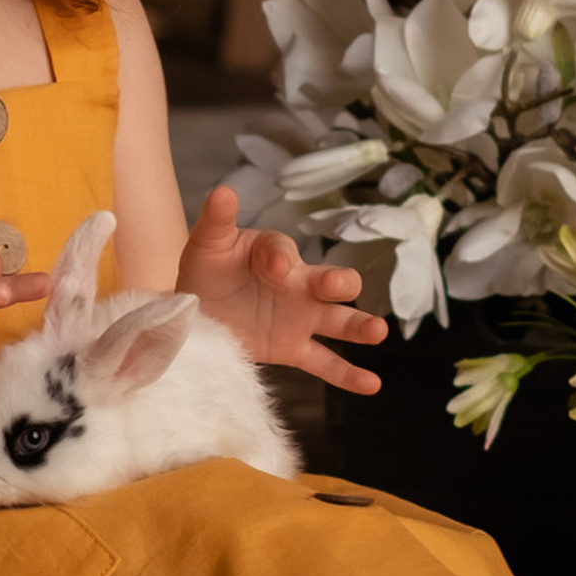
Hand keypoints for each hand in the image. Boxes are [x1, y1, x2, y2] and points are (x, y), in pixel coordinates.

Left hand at [175, 186, 386, 394]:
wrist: (197, 310)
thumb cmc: (207, 269)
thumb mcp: (207, 243)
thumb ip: (217, 220)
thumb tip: (223, 191)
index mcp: (275, 254)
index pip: (283, 250)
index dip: (279, 256)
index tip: (274, 265)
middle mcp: (297, 285)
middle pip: (331, 279)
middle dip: (338, 281)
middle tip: (335, 285)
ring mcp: (300, 318)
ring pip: (339, 320)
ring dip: (359, 325)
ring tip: (378, 331)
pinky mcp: (293, 348)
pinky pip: (325, 362)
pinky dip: (348, 374)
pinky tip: (371, 384)